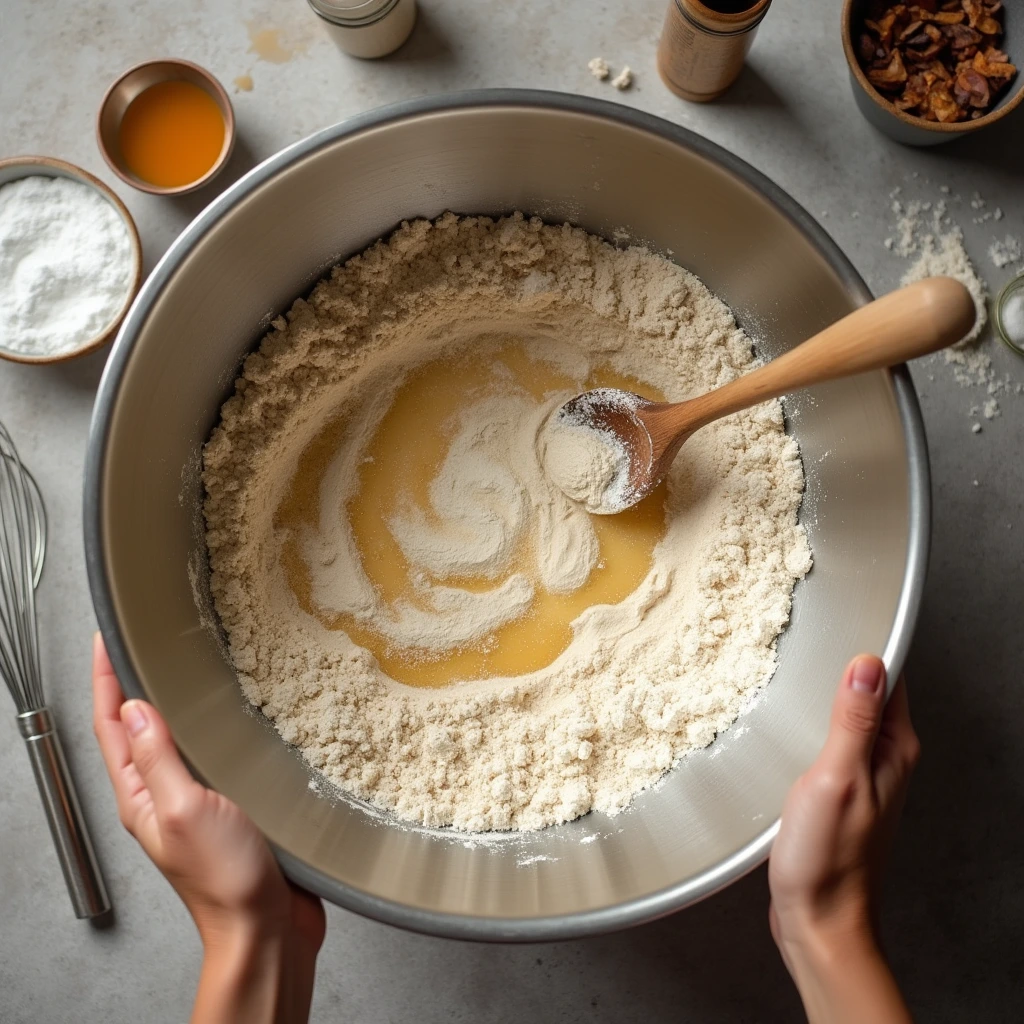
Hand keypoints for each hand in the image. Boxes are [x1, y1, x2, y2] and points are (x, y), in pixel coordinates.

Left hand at [92, 634, 324, 1023]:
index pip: (112, 727)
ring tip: (184, 668)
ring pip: (178, 740)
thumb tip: (133, 707)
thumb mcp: (184, 808)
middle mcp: (164, 795)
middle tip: (143, 643)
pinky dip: (214, 729)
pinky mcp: (232, 806)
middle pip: (138, 730)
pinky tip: (234, 717)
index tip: (106, 640)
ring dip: (175, 705)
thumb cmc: (224, 878)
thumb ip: (158, 758)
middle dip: (134, 685)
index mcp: (142, 796)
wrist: (265, 927)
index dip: (105, 681)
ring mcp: (197, 801)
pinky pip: (214, 757)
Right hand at [768, 654, 919, 1023]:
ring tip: (788, 664)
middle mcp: (884, 757)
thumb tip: (866, 663)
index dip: (867, 643)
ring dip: (819, 690)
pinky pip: (826, 737)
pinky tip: (781, 717)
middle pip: (867, 690)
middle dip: (838, 659)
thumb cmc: (829, 859)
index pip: (890, 676)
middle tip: (802, 632)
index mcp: (894, 748)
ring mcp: (860, 773)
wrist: (817, 919)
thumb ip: (852, 721)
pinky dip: (806, 719)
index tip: (838, 617)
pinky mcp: (834, 788)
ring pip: (843, 713)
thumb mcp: (837, 779)